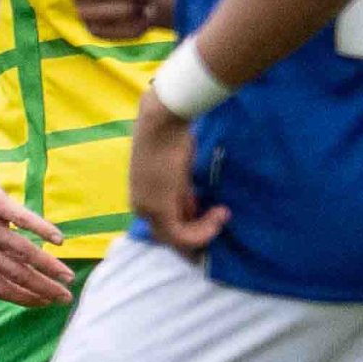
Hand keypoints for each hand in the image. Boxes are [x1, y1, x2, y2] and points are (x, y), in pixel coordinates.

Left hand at [128, 92, 223, 252]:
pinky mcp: (159, 209)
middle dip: (199, 232)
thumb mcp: (178, 173)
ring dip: (205, 232)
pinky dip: (203, 232)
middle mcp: (139, 207)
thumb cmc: (171, 138)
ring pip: (176, 239)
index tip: (212, 212)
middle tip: (220, 218)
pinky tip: (219, 215)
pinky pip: (180, 236)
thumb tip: (193, 211)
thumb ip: (182, 194)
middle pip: (169, 235)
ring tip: (222, 213)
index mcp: (141, 197)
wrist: (162, 122)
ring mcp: (146, 209)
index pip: (165, 225)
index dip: (192, 224)